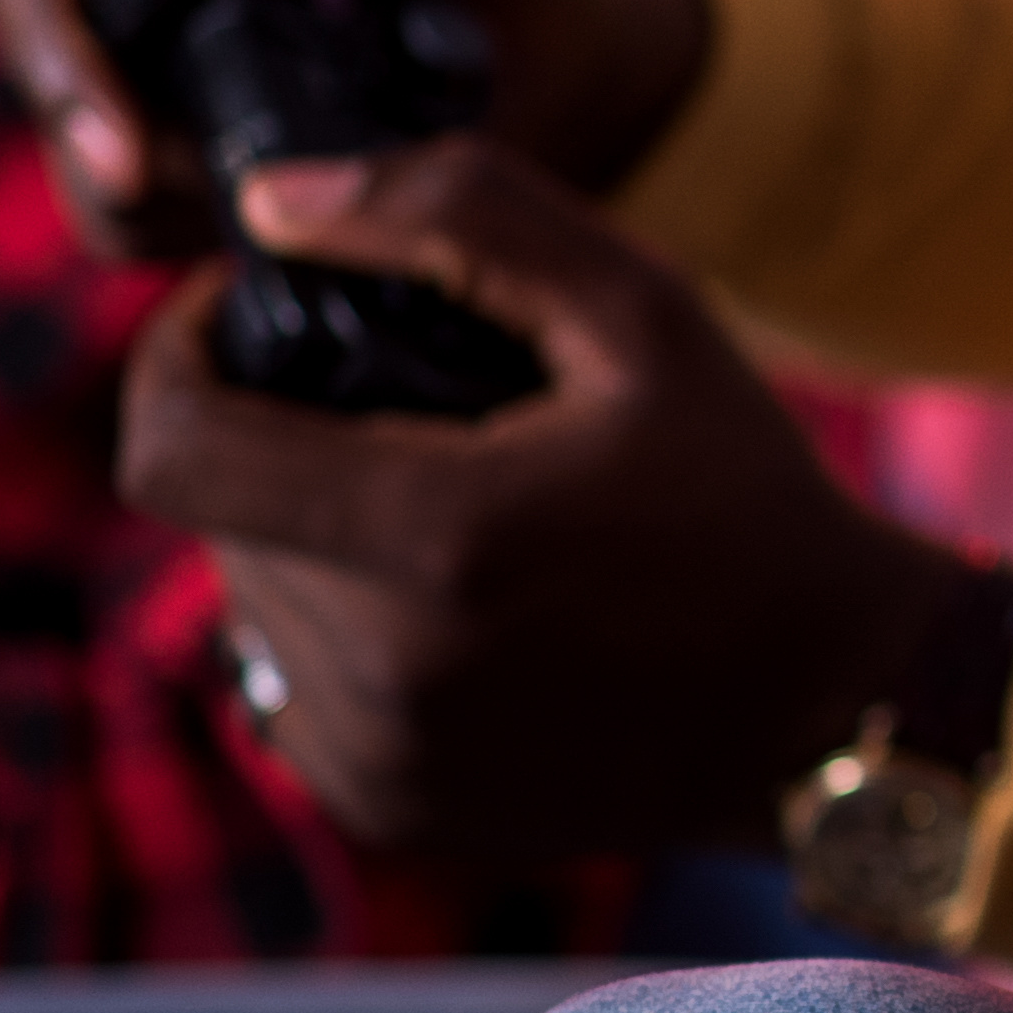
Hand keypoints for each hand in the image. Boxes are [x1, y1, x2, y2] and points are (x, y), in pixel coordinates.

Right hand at [0, 0, 714, 254]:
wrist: (579, 39)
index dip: (58, 45)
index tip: (135, 158)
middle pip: (33, 27)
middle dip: (104, 131)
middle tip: (196, 208)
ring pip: (65, 114)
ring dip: (146, 187)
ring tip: (271, 197)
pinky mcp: (159, 77)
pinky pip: (111, 169)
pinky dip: (175, 210)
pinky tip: (272, 206)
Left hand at [120, 137, 971, 857]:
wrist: (841, 703)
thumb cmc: (746, 494)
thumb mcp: (645, 314)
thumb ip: (458, 220)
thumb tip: (270, 204)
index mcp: (434, 538)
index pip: (171, 446)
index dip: (173, 360)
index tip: (243, 319)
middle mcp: (381, 669)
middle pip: (220, 515)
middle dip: (278, 442)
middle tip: (406, 412)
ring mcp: (376, 756)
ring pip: (252, 599)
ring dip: (312, 536)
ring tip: (454, 514)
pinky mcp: (387, 809)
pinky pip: (292, 687)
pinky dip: (346, 629)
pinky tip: (465, 609)